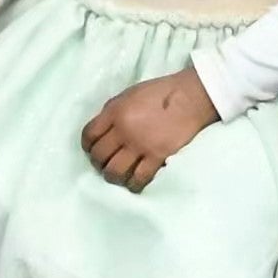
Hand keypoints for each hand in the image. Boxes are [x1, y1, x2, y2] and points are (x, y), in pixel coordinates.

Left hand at [82, 71, 215, 191]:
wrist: (190, 98)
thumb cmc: (160, 93)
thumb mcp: (129, 94)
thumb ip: (112, 111)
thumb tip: (102, 130)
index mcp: (114, 112)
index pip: (89, 135)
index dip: (87, 146)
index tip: (92, 150)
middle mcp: (123, 130)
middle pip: (99, 156)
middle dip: (98, 163)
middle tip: (105, 164)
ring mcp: (140, 145)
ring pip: (114, 171)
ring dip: (112, 176)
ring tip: (117, 176)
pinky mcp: (157, 156)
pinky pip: (138, 178)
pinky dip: (133, 184)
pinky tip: (133, 183)